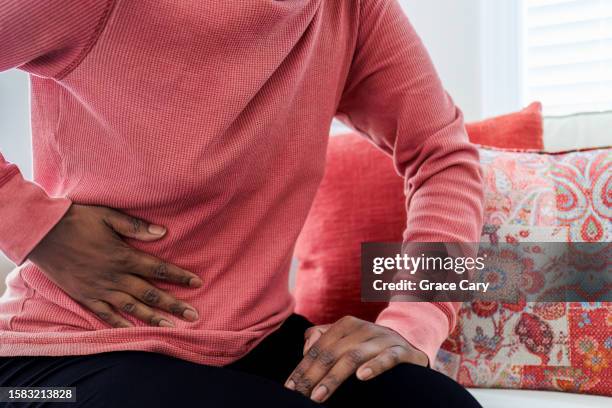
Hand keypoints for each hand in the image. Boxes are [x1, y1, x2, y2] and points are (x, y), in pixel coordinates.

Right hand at [29, 204, 201, 327]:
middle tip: (193, 315)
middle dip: (173, 304)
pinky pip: (105, 314)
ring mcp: (99, 289)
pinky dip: (119, 324)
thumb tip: (163, 233)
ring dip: (153, 317)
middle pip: (150, 293)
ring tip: (171, 326)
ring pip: (132, 308)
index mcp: (123, 256)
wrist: (43, 234)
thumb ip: (136, 227)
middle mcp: (114, 277)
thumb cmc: (78, 220)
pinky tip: (133, 331)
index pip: (158, 269)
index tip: (197, 282)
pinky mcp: (85, 296)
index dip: (179, 276)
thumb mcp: (109, 217)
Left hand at [285, 316, 427, 403]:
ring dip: (333, 377)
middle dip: (313, 375)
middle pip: (331, 352)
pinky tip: (361, 377)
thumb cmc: (369, 347)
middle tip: (301, 395)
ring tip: (319, 395)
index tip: (290, 388)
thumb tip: (306, 350)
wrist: (410, 345)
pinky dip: (374, 366)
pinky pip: (387, 358)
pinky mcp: (402, 352)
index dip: (302, 368)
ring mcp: (383, 339)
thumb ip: (322, 340)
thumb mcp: (345, 341)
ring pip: (353, 356)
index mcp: (346, 325)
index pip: (319, 348)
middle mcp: (363, 328)